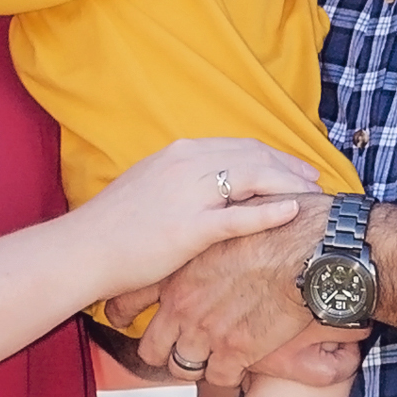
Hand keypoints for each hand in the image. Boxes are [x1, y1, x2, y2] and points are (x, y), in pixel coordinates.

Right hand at [76, 138, 318, 302]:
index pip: (239, 146)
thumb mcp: (149, 186)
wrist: (83, 250)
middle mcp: (187, 164)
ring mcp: (189, 194)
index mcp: (180, 153)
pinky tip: (293, 212)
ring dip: (288, 186)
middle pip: (254, 157)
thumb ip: (181, 180)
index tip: (295, 167)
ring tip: (312, 196)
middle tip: (313, 180)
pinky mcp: (190, 227)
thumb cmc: (114, 226)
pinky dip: (270, 212)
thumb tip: (208, 185)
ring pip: (254, 179)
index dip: (273, 156)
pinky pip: (239, 216)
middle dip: (288, 167)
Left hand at [107, 191, 336, 386]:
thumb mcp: (221, 226)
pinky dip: (227, 373)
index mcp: (175, 273)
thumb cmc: (271, 226)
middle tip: (170, 349)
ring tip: (206, 360)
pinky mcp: (236, 352)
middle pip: (150, 346)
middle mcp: (183, 306)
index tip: (119, 318)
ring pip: (181, 367)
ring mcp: (207, 332)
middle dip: (158, 350)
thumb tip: (195, 238)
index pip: (127, 301)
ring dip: (193, 365)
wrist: (306, 246)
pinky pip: (218, 378)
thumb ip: (199, 243)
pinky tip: (238, 363)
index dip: (119, 313)